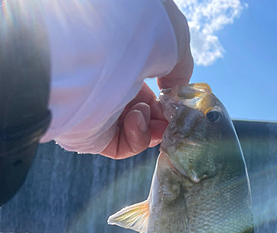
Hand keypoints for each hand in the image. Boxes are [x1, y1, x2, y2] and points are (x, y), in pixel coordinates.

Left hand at [101, 1, 192, 159]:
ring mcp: (99, 112)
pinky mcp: (90, 135)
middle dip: (161, 119)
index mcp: (125, 65)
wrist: (103, 46)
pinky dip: (137, 137)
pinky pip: (121, 146)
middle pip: (143, 116)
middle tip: (168, 116)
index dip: (166, 104)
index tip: (177, 106)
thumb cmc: (140, 37)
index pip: (148, 94)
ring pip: (135, 134)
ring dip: (149, 125)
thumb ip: (180, 72)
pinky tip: (134, 118)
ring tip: (142, 109)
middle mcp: (109, 88)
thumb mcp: (173, 47)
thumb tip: (177, 92)